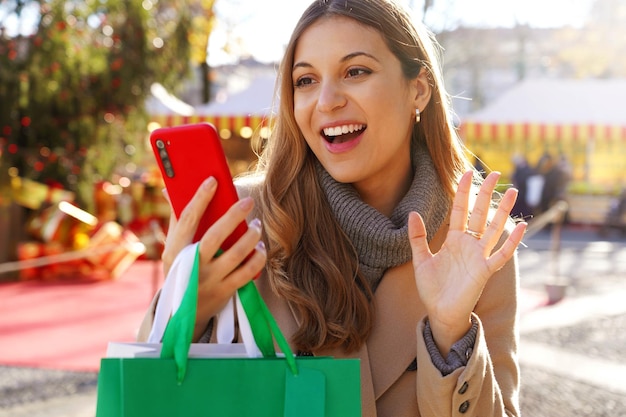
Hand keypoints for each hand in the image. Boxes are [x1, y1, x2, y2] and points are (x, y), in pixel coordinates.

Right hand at [162, 177, 266, 339]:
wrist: (183, 314)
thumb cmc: (181, 270)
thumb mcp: (173, 249)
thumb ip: (176, 221)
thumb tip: (169, 187)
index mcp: (175, 251)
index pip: (187, 220)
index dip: (200, 198)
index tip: (213, 180)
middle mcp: (192, 266)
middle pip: (214, 237)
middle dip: (233, 216)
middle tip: (248, 202)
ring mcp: (209, 280)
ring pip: (235, 255)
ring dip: (250, 237)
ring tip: (257, 225)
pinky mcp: (225, 291)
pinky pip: (247, 273)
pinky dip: (257, 258)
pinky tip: (260, 248)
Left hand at [408, 170, 525, 353]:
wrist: (439, 312)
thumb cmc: (432, 288)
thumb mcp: (420, 259)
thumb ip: (417, 237)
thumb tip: (412, 212)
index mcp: (453, 240)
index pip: (459, 210)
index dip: (462, 192)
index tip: (466, 173)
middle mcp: (468, 245)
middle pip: (479, 214)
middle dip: (486, 194)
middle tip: (495, 173)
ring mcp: (478, 257)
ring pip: (493, 229)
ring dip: (503, 211)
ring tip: (512, 191)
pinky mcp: (485, 271)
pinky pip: (500, 254)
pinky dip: (511, 241)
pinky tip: (521, 226)